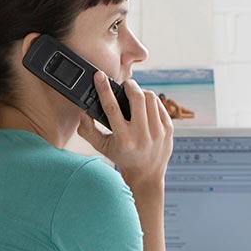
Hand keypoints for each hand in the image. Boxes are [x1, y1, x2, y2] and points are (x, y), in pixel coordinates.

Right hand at [76, 73, 172, 189]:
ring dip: (140, 92)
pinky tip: (145, 106)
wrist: (147, 174)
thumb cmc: (122, 157)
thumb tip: (82, 111)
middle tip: (124, 86)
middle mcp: (142, 135)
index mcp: (124, 139)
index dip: (104, 89)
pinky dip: (151, 101)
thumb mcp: (102, 147)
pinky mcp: (169, 128)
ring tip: (134, 96)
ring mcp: (158, 132)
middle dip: (129, 85)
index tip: (99, 76)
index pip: (112, 108)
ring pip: (150, 97)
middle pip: (137, 97)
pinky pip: (159, 105)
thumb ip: (88, 130)